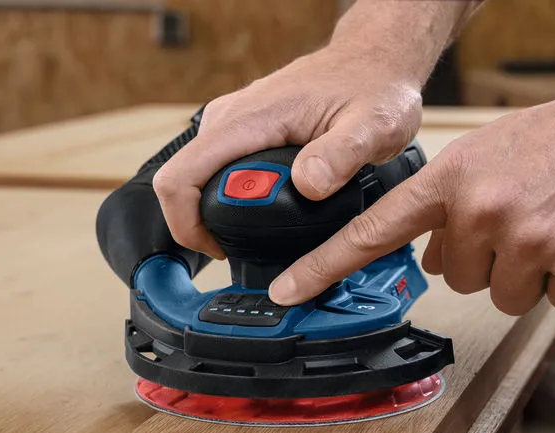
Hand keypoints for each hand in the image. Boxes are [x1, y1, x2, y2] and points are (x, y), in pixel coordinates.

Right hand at [152, 45, 423, 258]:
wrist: (372, 61)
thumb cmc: (374, 89)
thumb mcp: (373, 126)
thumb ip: (341, 155)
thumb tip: (307, 185)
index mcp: (250, 120)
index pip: (181, 176)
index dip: (186, 224)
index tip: (220, 249)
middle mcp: (229, 118)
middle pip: (181, 182)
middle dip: (202, 223)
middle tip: (244, 245)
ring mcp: (231, 121)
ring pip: (195, 176)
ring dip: (213, 211)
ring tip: (257, 228)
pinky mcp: (239, 128)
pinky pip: (213, 168)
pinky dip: (226, 196)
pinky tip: (262, 206)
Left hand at [269, 60, 554, 314]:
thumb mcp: (486, 155)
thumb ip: (444, 203)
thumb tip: (430, 258)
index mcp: (451, 179)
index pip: (373, 231)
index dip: (324, 266)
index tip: (288, 290)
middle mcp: (481, 210)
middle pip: (456, 277)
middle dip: (483, 258)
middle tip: (517, 219)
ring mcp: (528, 240)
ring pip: (502, 295)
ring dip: (525, 274)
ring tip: (551, 226)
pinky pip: (552, 302)